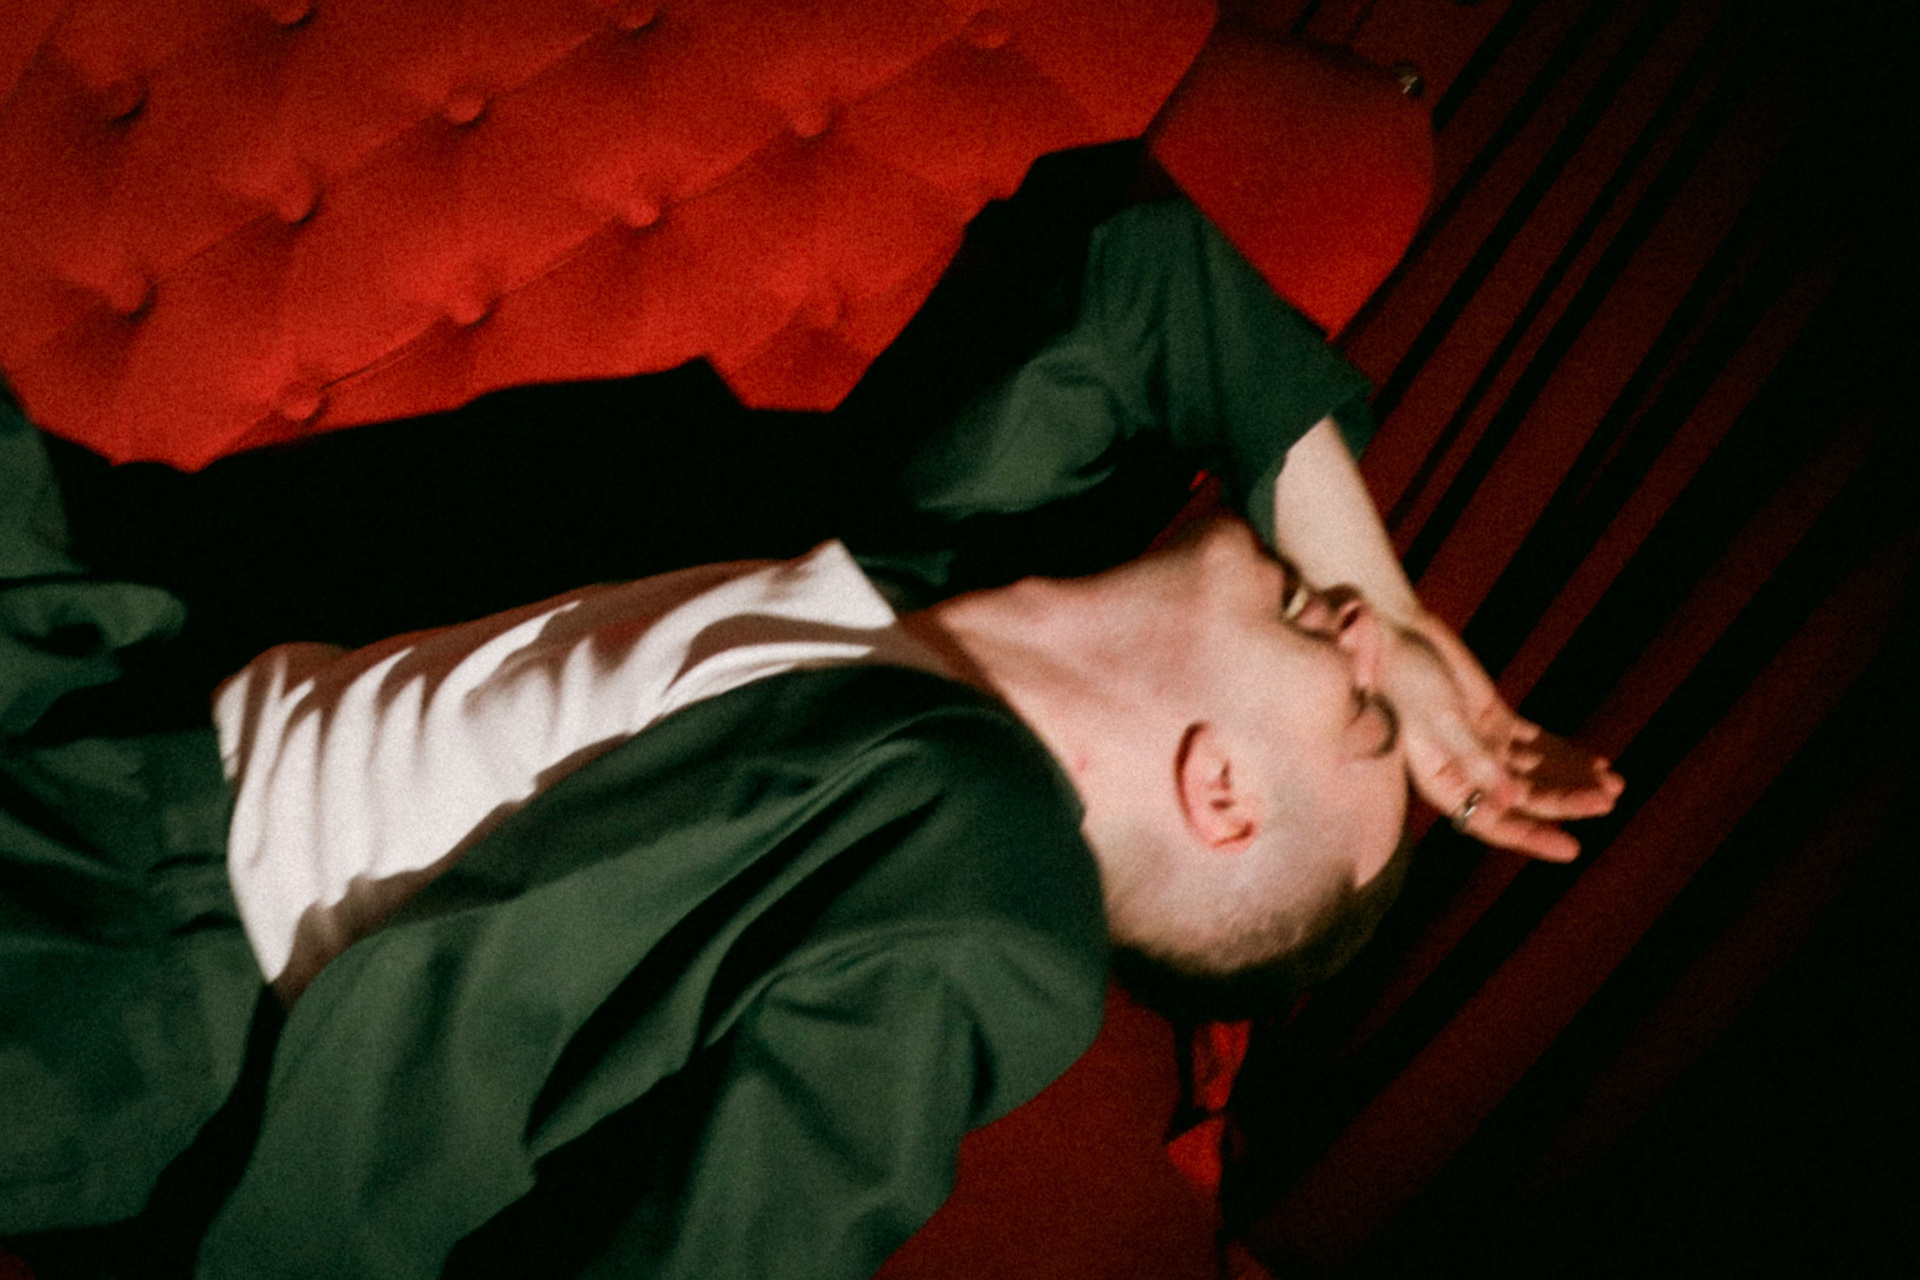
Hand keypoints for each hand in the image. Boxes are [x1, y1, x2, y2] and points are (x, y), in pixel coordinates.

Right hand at [1377, 611, 1622, 861]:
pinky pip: (1534, 742)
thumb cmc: (1404, 679)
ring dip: (1570, 778)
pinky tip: (1595, 761)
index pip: (1492, 821)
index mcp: (1442, 782)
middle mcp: (1463, 771)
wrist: (1391, 632)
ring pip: (1533, 771)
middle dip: (1565, 800)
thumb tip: (1512, 801)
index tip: (1573, 848)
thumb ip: (1477, 759)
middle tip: (1607, 800)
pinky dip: (1562, 752)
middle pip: (1522, 797)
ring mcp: (1480, 745)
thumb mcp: (1441, 720)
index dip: (1532, 836)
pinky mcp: (1491, 718)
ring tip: (1614, 784)